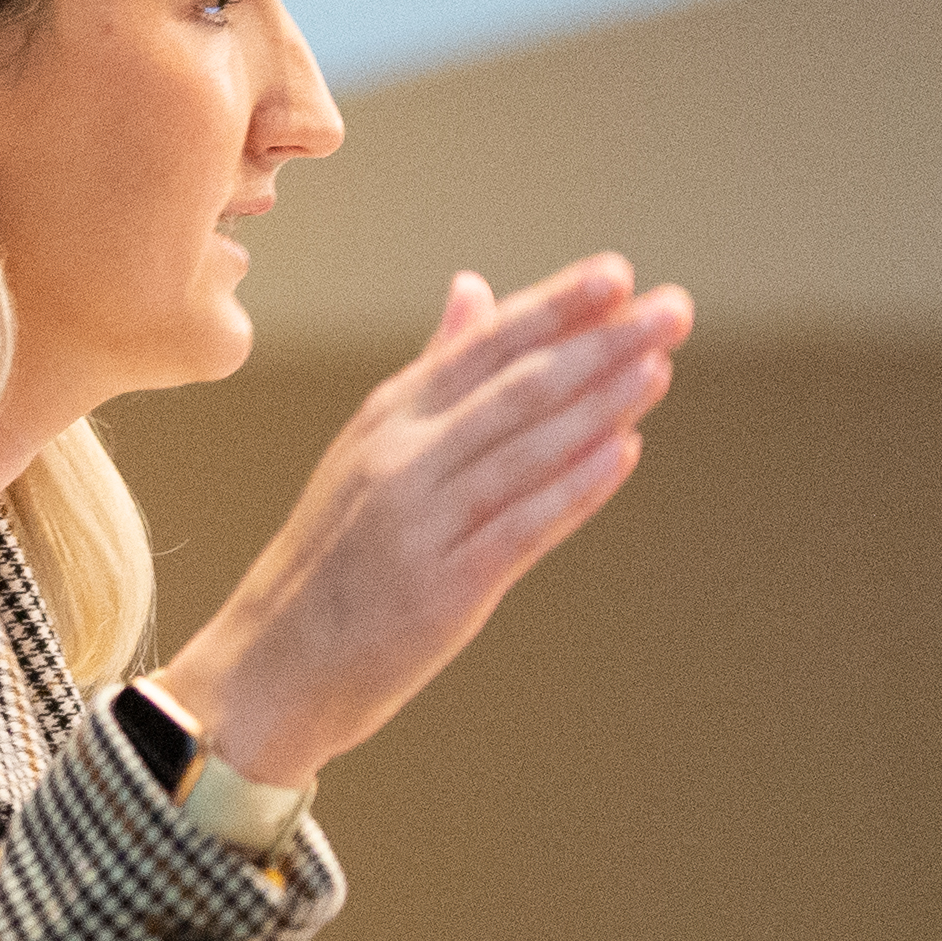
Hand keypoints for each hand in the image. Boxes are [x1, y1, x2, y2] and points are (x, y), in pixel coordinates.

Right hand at [151, 255, 689, 785]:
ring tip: (659, 364)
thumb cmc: (331, 558)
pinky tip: (625, 452)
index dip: (555, 307)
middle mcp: (402, 458)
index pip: (484, 345)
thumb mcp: (368, 447)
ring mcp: (421, 521)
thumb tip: (475, 287)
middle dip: (600, 343)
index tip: (618, 274)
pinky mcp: (443, 587)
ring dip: (600, 403)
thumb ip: (433, 370)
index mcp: (387, 417)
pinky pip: (520, 525)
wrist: (270, 666)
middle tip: (670, 310)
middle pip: (516, 386)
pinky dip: (574, 487)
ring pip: (524, 447)